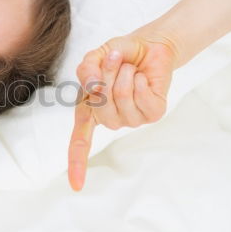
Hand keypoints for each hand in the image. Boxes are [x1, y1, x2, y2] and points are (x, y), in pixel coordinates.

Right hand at [68, 29, 180, 191]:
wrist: (150, 45)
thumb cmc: (120, 54)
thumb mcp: (94, 56)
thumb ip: (86, 69)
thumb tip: (92, 88)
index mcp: (91, 111)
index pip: (80, 142)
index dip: (77, 163)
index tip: (76, 186)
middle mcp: (112, 120)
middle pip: (101, 108)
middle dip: (106, 77)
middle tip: (114, 59)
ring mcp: (134, 119)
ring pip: (122, 100)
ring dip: (124, 75)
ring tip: (129, 67)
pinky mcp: (154, 113)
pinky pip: (143, 99)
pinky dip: (141, 81)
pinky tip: (142, 77)